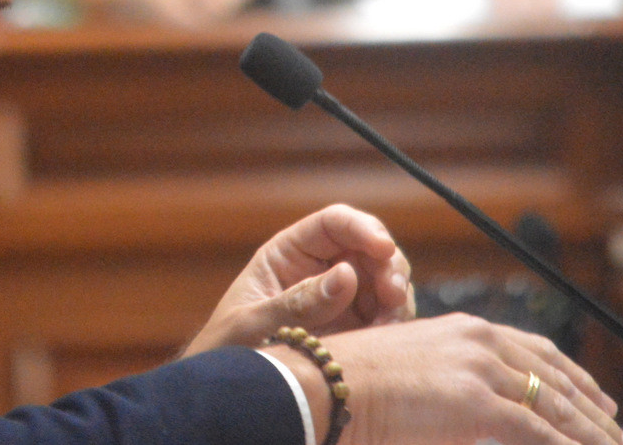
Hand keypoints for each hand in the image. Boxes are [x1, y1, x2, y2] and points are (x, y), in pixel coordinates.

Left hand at [183, 205, 413, 355]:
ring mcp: (341, 302)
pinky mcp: (356, 332)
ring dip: (397, 298)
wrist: (229, 399)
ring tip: (388, 325)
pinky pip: (388, 319)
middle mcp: (319, 271)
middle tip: (394, 295)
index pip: (333, 224)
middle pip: (368, 249)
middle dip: (389, 265)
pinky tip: (386, 342)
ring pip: (385, 282)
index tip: (383, 248)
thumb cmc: (226, 353)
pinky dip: (396, 326)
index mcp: (288, 255)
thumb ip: (297, 303)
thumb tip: (347, 275)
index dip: (362, 228)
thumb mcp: (252, 326)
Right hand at [267, 314, 622, 444]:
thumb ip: (455, 388)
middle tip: (618, 433)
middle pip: (556, 377)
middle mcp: (479, 340)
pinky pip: (541, 432)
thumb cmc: (354, 385)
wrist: (324, 384)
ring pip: (557, 407)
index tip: (597, 401)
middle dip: (593, 411)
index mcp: (463, 329)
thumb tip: (482, 416)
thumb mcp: (416, 376)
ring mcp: (481, 369)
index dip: (574, 379)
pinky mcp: (478, 402)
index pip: (535, 351)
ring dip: (593, 436)